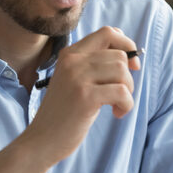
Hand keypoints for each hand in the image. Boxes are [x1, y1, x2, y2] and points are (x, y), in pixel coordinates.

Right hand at [23, 26, 140, 163]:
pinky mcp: (85, 96)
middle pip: (119, 55)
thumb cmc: (64, 113)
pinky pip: (122, 92)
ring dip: (128, 91)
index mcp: (70, 54)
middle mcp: (73, 61)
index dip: (126, 45)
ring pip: (123, 71)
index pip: (107, 33)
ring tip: (117, 105)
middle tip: (120, 95)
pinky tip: (116, 113)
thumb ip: (94, 65)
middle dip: (128, 76)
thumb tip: (130, 57)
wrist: (42, 139)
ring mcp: (78, 77)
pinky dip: (126, 105)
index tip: (131, 65)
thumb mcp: (74, 80)